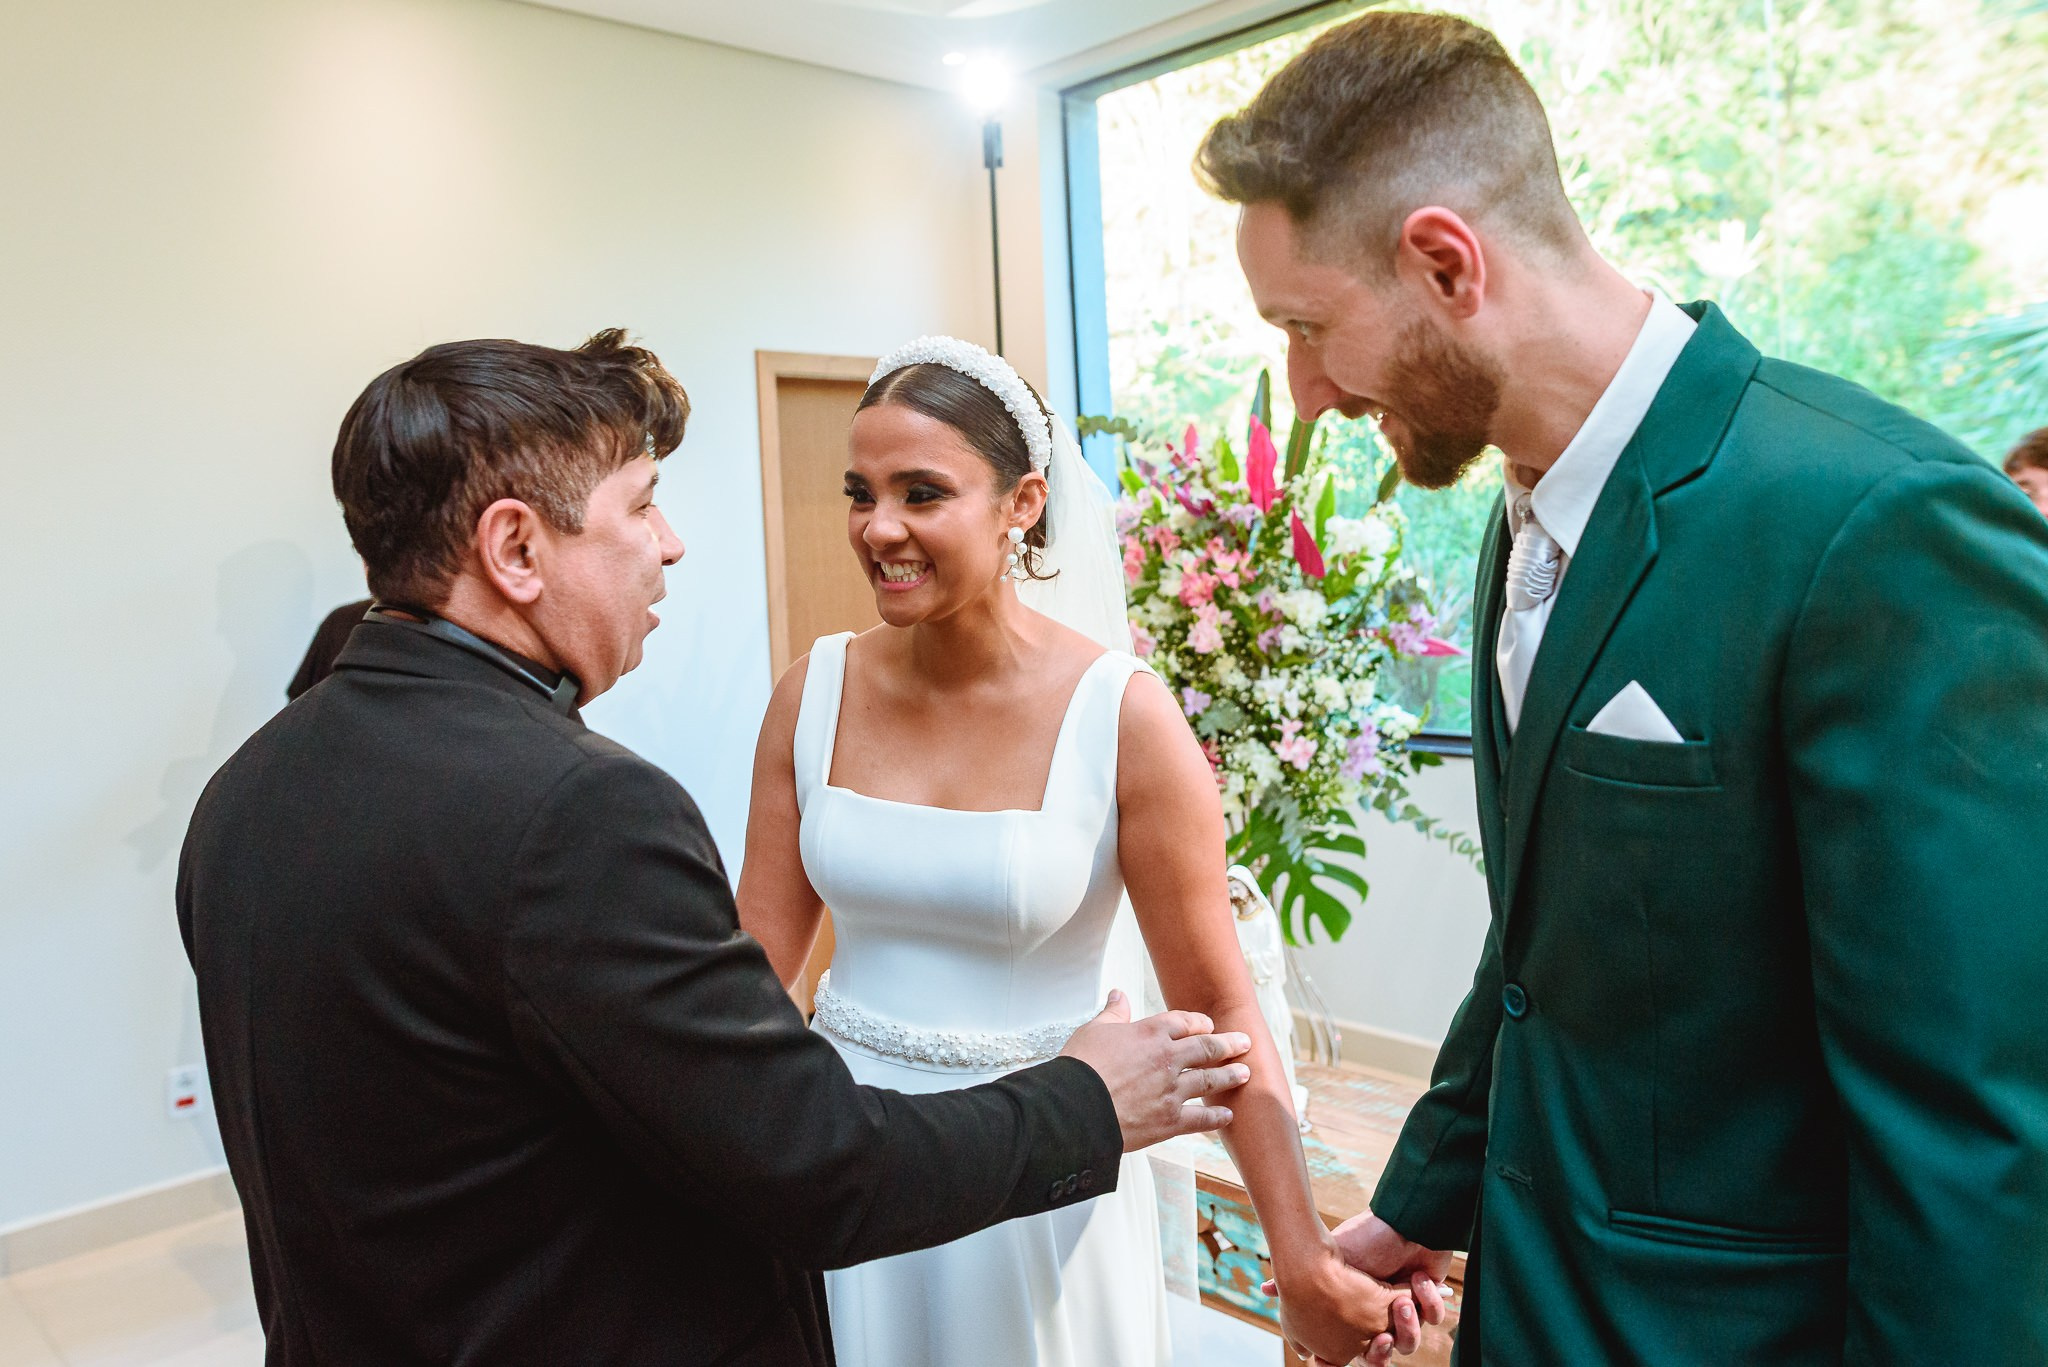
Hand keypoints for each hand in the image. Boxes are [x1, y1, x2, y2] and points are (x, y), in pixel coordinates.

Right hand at [1059, 990, 1251, 1150]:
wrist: (1077, 1109)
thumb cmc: (1081, 1068)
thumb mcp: (1094, 1030)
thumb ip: (1113, 1013)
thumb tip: (1118, 995)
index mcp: (1151, 1033)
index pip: (1184, 1022)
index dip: (1199, 1023)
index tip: (1209, 1025)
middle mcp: (1168, 1059)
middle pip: (1206, 1049)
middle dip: (1228, 1045)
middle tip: (1244, 1042)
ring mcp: (1172, 1091)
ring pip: (1210, 1081)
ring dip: (1229, 1076)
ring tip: (1245, 1074)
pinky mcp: (1170, 1121)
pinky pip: (1200, 1118)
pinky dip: (1216, 1117)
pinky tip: (1227, 1115)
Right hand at [1263, 1214, 1452, 1362]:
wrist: (1401, 1217)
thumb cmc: (1364, 1239)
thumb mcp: (1329, 1260)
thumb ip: (1299, 1280)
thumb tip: (1265, 1289)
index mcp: (1356, 1313)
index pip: (1351, 1351)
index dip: (1342, 1360)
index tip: (1335, 1361)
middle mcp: (1382, 1317)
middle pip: (1382, 1357)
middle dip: (1380, 1353)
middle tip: (1381, 1339)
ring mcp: (1409, 1311)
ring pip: (1410, 1342)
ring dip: (1408, 1325)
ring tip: (1403, 1301)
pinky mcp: (1431, 1299)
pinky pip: (1433, 1316)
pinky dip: (1429, 1300)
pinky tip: (1418, 1277)